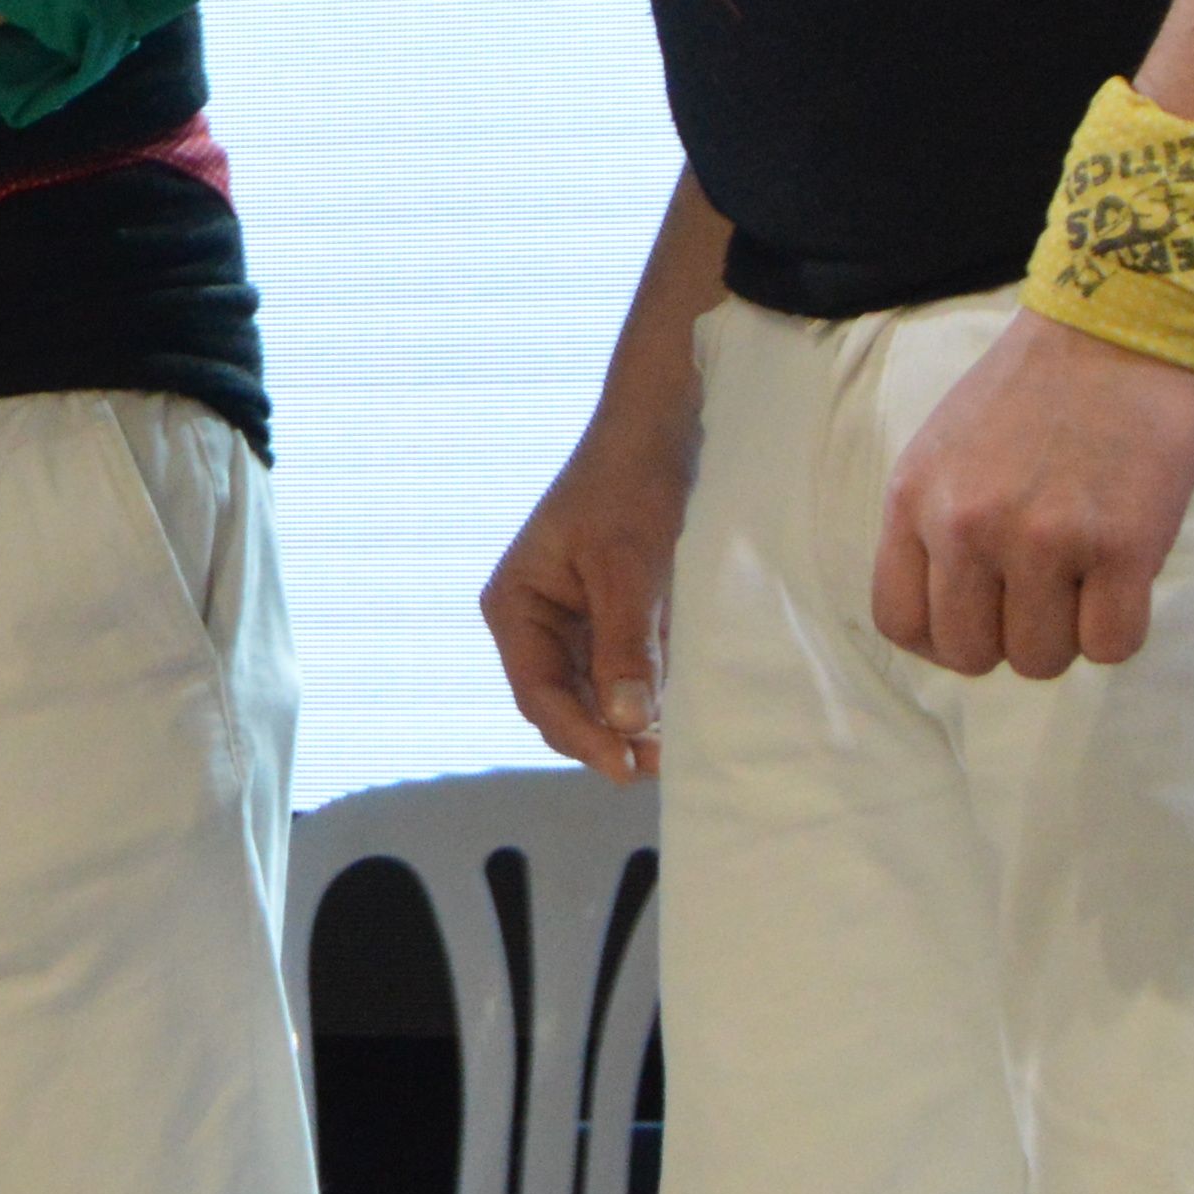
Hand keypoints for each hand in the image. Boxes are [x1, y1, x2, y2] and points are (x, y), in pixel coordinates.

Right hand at [484, 394, 697, 778]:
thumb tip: (625, 722)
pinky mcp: (616, 621)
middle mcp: (537, 623)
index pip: (538, 693)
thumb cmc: (630, 485)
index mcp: (514, 606)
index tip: (624, 765)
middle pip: (564, 703)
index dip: (579, 736)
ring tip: (672, 748)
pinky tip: (679, 713)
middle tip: (658, 764)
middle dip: (605, 735)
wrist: (663, 428)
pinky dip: (648, 697)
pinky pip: (626, 675)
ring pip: (597, 697)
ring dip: (630, 723)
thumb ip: (624, 644)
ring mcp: (577, 625)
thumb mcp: (627, 566)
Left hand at [874, 307, 1193, 678]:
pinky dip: (1118, 629)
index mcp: (915, 499)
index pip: (900, 622)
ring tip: (1084, 577)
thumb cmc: (1032, 388)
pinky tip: (1122, 580)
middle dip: (1008, 638)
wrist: (1115, 326)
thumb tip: (948, 611)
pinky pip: (1111, 647)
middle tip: (1042, 593)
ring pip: (1041, 660)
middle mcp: (967, 526)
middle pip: (971, 654)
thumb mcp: (943, 448)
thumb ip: (934, 524)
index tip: (978, 618)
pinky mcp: (1121, 547)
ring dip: (1068, 634)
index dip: (941, 638)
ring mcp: (1043, 540)